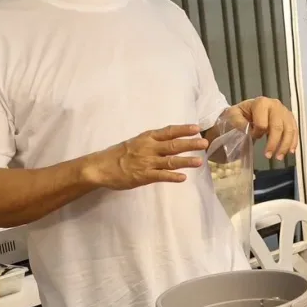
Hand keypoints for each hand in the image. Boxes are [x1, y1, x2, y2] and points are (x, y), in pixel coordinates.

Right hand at [81, 125, 208, 189]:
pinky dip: (173, 177)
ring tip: (200, 161)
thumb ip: (152, 142)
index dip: (183, 129)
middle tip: (205, 143)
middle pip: (173, 145)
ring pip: (170, 161)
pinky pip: (161, 176)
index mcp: (147, 138)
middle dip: (190, 144)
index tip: (196, 128)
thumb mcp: (136, 142)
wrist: (102, 167)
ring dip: (186, 161)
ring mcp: (147, 162)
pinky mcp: (143, 176)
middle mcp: (149, 148)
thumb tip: (170, 140)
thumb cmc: (119, 154)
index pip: (168, 131)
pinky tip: (183, 178)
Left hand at [225, 97, 297, 159]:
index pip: (262, 123)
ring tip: (279, 157)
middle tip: (268, 156)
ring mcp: (284, 111)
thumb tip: (248, 130)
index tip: (252, 137)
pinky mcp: (289, 118)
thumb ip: (238, 121)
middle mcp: (275, 105)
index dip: (257, 133)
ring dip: (285, 145)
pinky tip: (290, 151)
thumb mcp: (232, 115)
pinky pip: (294, 130)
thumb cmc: (240, 114)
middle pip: (278, 127)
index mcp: (261, 103)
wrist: (247, 110)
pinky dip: (293, 142)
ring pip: (289, 129)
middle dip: (274, 143)